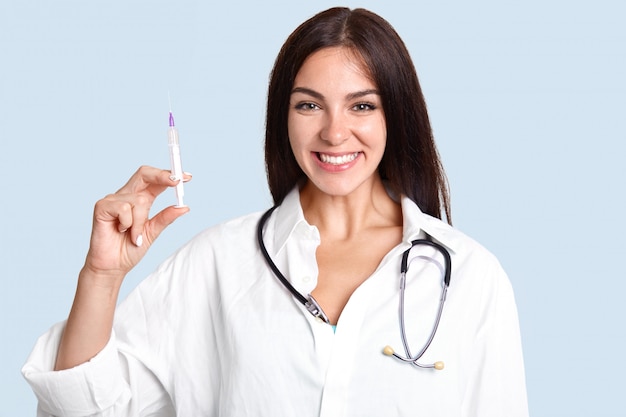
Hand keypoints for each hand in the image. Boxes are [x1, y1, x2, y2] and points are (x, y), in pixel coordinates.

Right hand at [83, 166, 190, 283]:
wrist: (113, 267)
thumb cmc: (130, 249)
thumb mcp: (153, 232)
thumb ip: (165, 218)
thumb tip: (184, 207)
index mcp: (140, 199)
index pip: (155, 180)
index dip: (170, 175)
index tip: (187, 177)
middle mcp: (127, 195)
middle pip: (144, 173)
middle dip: (162, 175)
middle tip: (176, 182)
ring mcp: (113, 200)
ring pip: (138, 200)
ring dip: (140, 222)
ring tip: (135, 236)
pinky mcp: (102, 207)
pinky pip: (123, 208)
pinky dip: (128, 223)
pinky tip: (121, 231)